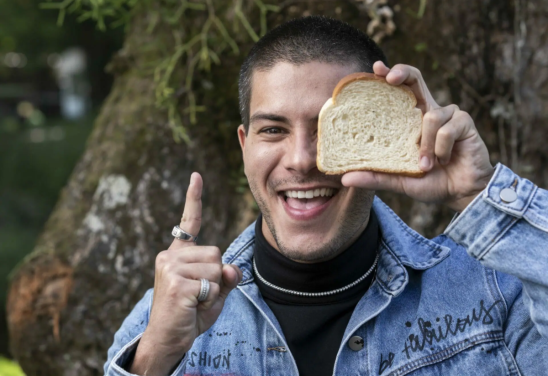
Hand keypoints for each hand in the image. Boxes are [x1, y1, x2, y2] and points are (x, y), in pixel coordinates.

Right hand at [130, 172, 242, 374]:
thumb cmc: (190, 315)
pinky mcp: (176, 283)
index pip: (190, 223)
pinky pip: (211, 285)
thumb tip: (233, 269)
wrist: (167, 340)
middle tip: (199, 296)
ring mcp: (171, 268)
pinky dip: (209, 300)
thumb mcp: (214, 293)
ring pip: (217, 268)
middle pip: (217, 253)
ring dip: (213, 290)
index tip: (196, 175)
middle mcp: (170, 256)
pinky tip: (192, 308)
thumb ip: (226, 278)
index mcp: (177, 255)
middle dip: (217, 278)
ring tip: (195, 302)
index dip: (195, 198)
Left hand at [341, 62, 493, 211]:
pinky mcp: (465, 122)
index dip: (388, 75)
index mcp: (411, 120)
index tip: (375, 68)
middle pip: (415, 79)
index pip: (399, 91)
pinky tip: (444, 161)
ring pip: (430, 117)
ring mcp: (449, 115)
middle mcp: (429, 111)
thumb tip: (345, 179)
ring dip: (425, 145)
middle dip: (402, 73)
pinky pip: (447, 130)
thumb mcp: (399, 181)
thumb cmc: (431, 182)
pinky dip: (441, 149)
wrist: (461, 193)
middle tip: (389, 77)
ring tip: (425, 166)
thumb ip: (375, 177)